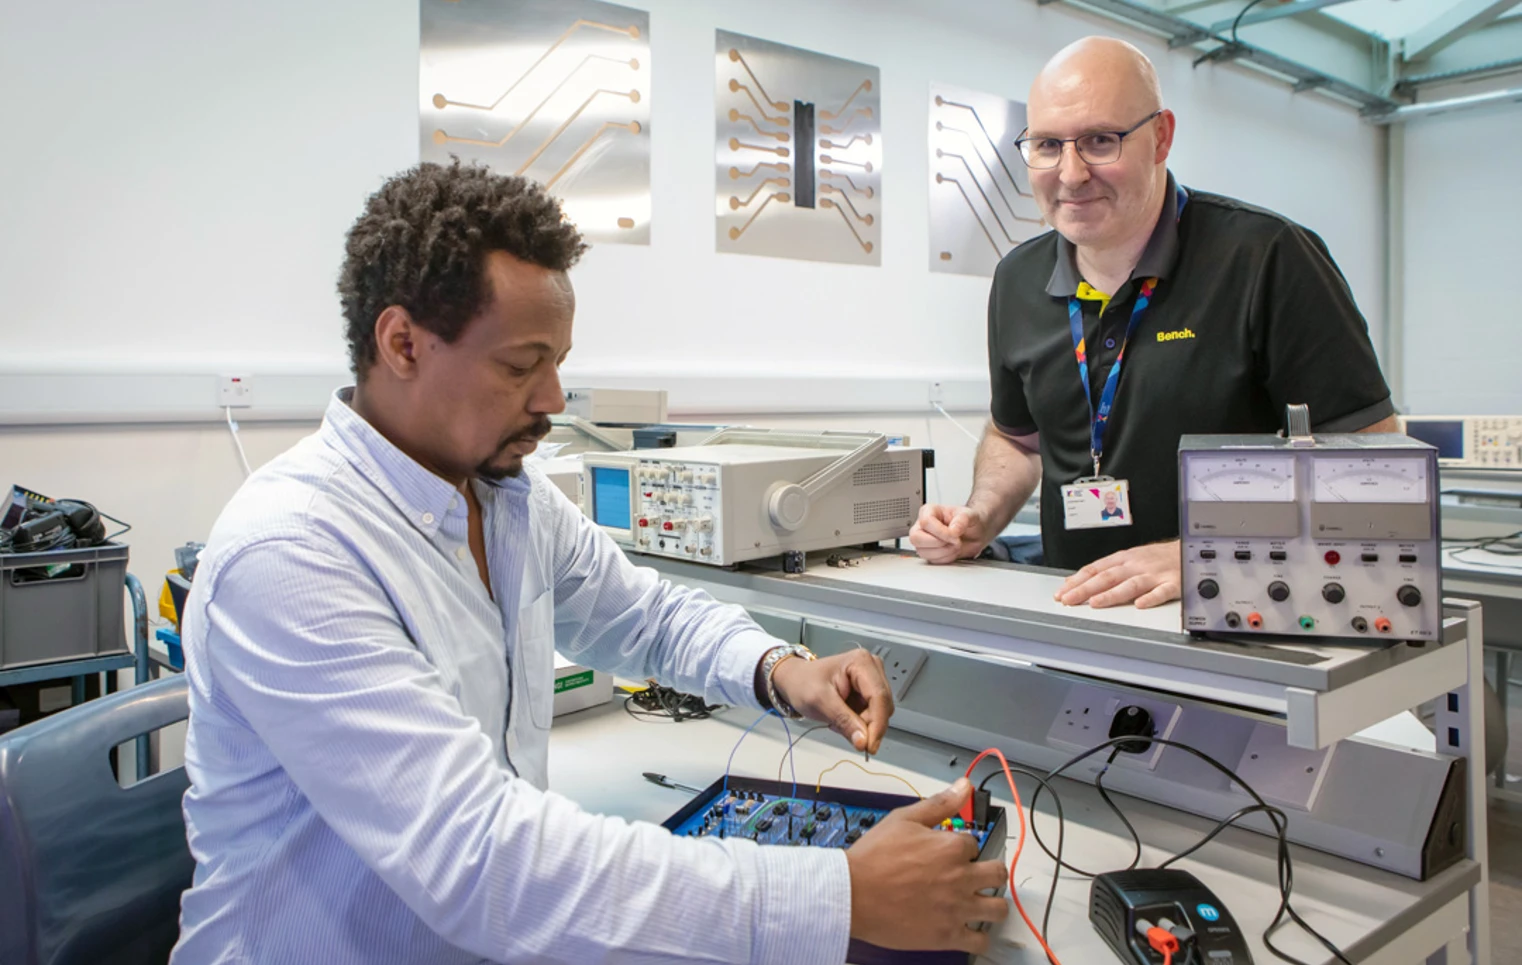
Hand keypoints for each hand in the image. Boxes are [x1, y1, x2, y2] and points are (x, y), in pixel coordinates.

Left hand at [770, 649, 892, 753]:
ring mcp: (872, 680)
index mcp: (861, 662)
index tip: (870, 746)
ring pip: (880, 713)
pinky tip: (843, 718)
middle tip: (845, 732)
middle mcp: (872, 668)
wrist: (795, 680)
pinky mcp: (869, 692)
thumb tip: (863, 741)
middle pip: (883, 706)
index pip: (879, 696)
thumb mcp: (819, 701)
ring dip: (862, 725)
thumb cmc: (803, 683)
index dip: (877, 724)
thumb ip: (843, 721)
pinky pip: (874, 715)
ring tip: (837, 720)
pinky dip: (859, 723)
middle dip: (867, 725)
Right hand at [846, 778, 1009, 954]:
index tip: (950, 854)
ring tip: (978, 903)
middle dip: (990, 872)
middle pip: (998, 874)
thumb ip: (939, 804)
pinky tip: (967, 929)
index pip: (974, 844)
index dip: (963, 848)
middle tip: (976, 876)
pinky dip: (978, 937)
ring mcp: (957, 908)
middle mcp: (961, 877)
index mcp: (952, 847)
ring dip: (992, 904)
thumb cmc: (873, 858)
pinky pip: (980, 941)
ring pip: (998, 908)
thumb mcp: (903, 819)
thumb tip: (964, 786)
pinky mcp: (948, 936)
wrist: (851, 894)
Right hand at [909, 504, 988, 564]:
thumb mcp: (969, 515)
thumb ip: (962, 520)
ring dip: (944, 552)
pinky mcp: (929, 554)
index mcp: (929, 512)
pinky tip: (953, 550)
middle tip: (954, 541)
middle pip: (916, 538)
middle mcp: (923, 527)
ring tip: (956, 545)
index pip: (926, 522)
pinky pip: (932, 561)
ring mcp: (924, 541)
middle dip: (939, 543)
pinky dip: (946, 558)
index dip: (940, 531)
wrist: (975, 533)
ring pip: (923, 552)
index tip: (955, 535)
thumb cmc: (968, 520)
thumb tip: (953, 530)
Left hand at [1055, 540, 1180, 608]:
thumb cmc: (1159, 557)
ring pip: (1131, 584)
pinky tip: (1141, 605)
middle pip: (1108, 577)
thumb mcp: (1130, 558)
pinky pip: (1163, 591)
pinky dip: (1152, 598)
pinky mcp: (1174, 584)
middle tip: (1068, 600)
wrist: (1192, 550)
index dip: (1077, 581)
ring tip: (1096, 603)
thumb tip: (1079, 582)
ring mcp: (1155, 574)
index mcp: (1124, 559)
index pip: (1096, 569)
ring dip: (1112, 594)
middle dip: (1086, 589)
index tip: (1062, 592)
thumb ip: (1108, 570)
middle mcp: (1137, 565)